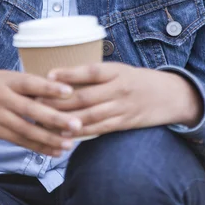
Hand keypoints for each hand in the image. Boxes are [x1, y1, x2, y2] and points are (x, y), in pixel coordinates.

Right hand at [0, 69, 82, 155]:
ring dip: (48, 139)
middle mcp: (3, 98)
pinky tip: (54, 151)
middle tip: (77, 125)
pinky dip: (37, 147)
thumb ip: (28, 84)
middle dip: (55, 119)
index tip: (69, 91)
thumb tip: (59, 88)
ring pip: (25, 130)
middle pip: (30, 110)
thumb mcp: (6, 76)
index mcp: (9, 80)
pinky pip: (18, 141)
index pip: (31, 83)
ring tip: (69, 144)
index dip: (49, 87)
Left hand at [45, 63, 203, 137]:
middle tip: (36, 101)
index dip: (70, 73)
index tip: (49, 75)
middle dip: (58, 101)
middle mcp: (119, 89)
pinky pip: (98, 129)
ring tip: (43, 119)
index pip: (91, 71)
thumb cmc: (138, 80)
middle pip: (85, 97)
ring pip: (89, 116)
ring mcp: (122, 108)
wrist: (169, 96)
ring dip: (64, 119)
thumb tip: (64, 76)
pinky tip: (64, 133)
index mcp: (118, 71)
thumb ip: (97, 74)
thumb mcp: (121, 70)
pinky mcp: (123, 124)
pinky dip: (80, 132)